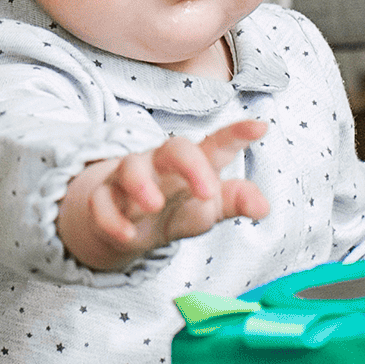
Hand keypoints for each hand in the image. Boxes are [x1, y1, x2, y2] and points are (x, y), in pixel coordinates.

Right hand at [57, 121, 270, 272]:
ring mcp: (129, 179)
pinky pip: (101, 203)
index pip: (216, 145)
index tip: (261, 127)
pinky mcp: (102, 200)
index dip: (237, 135)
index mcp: (193, 163)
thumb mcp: (209, 207)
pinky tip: (127, 236)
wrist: (126, 225)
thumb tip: (264, 207)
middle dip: (191, 165)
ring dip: (141, 186)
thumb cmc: (176, 207)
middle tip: (208, 192)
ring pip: (130, 168)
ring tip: (153, 205)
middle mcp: (161, 164)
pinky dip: (112, 219)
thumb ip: (236, 202)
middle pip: (174, 148)